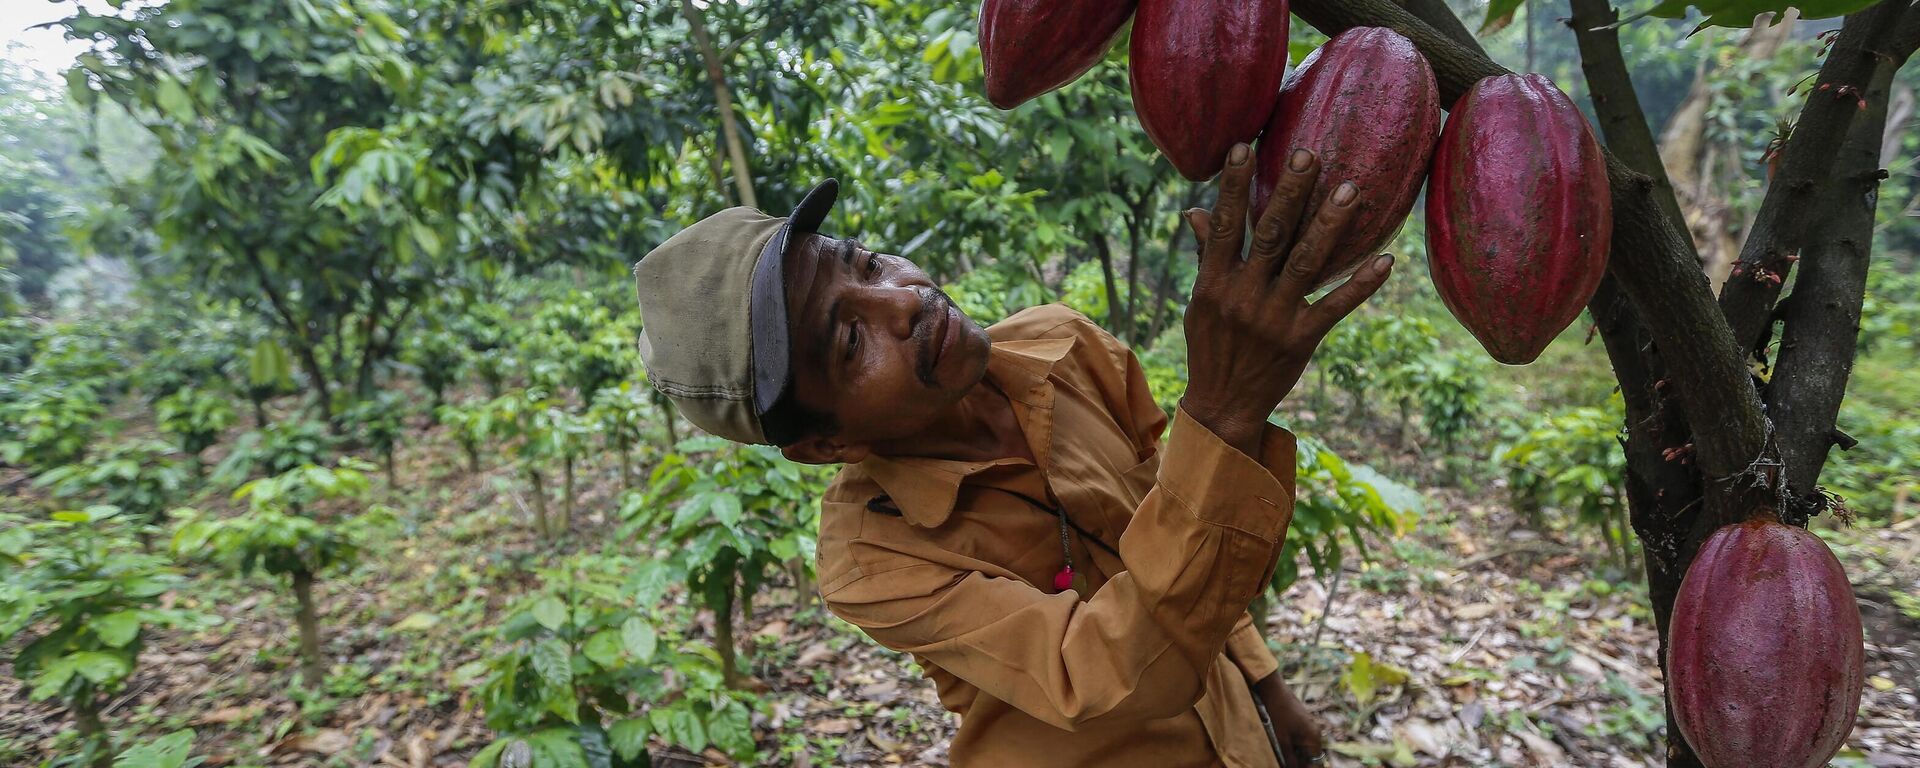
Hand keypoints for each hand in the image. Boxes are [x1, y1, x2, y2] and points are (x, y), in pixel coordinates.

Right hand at [1178, 143, 1393, 456]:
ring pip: (1305, 263)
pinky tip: (1386, 261)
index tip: (1243, 147)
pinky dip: (1361, 284)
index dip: (1232, 186)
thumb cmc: (1211, 347)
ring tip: (1350, 191)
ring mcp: (1274, 318)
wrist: (1222, 406)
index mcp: (1213, 284)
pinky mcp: (1301, 339)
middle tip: (1308, 155)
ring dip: (1330, 226)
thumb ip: (1206, 256)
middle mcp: (1243, 296)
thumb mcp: (1200, 303)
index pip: (1224, 226)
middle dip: (1290, 193)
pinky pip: (1335, 306)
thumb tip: (1195, 211)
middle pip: (1269, 235)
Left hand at [1255, 673, 1325, 766]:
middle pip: (1311, 758)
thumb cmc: (1277, 712)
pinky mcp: (1300, 724)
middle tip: (1285, 765)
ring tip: (1282, 759)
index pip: (1316, 764)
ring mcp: (1307, 728)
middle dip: (1299, 764)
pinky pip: (1298, 742)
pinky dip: (1291, 748)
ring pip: (1303, 750)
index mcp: (1314, 738)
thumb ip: (1289, 759)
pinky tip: (1281, 751)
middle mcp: (1314, 734)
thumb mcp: (1281, 740)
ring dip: (1294, 757)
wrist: (1273, 688)